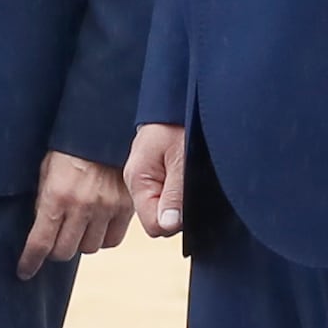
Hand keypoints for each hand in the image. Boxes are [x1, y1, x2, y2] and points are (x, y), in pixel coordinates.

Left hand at [23, 147, 131, 270]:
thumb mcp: (46, 170)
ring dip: (79, 243)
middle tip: (53, 241)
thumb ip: (43, 201)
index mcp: (56, 196)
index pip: (40, 243)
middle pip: (64, 252)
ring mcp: (106, 208)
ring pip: (88, 248)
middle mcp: (81, 206)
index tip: (24, 271)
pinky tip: (96, 226)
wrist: (103, 130)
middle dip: (54, 250)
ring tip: (76, 227)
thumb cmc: (68, 148)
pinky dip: (102, 238)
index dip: (30, 262)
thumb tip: (36, 230)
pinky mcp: (125, 208)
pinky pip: (112, 240)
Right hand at [124, 121, 188, 239]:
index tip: (186, 206)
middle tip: (189, 186)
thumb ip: (174, 193)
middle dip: (177, 213)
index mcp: (138, 180)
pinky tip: (185, 178)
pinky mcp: (156, 177)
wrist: (176, 102)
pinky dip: (179, 194)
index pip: (153, 225)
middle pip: (158, 220)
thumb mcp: (180, 158)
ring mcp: (146, 181)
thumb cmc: (177, 121)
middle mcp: (138, 183)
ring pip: (164, 210)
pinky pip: (167, 198)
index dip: (174, 222)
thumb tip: (169, 224)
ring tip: (187, 178)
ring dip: (179, 203)